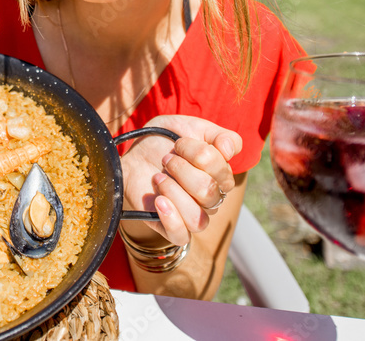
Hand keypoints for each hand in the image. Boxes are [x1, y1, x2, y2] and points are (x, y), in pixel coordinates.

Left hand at [120, 114, 241, 245]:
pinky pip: (181, 237)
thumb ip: (219, 135)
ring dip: (174, 192)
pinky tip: (159, 200)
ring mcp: (191, 214)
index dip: (197, 153)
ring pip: (197, 218)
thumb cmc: (165, 140)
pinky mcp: (170, 226)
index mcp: (220, 176)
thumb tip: (230, 151)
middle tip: (166, 159)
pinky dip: (171, 219)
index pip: (222, 171)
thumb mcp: (191, 127)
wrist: (134, 152)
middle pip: (208, 193)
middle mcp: (211, 198)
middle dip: (182, 170)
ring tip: (158, 178)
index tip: (178, 142)